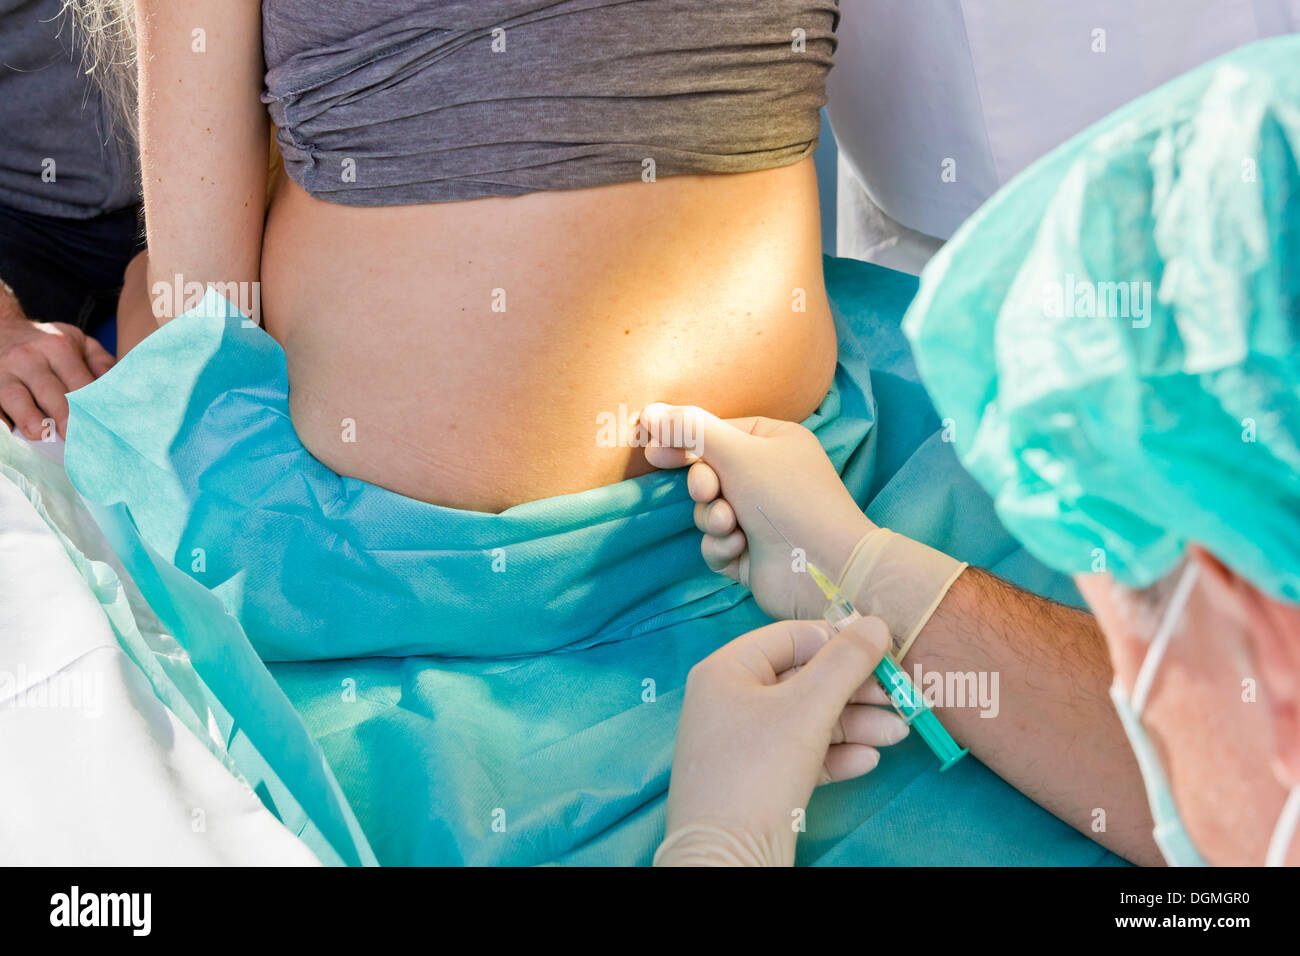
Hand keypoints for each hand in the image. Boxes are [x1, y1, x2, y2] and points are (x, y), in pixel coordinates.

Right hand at [0, 312, 114, 438]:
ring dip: (29, 417)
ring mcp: (4, 371)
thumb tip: (119, 389)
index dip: (91, 404)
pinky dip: (1, 418)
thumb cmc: (49, 344)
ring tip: (41, 434)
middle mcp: (29, 357)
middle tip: (77, 436)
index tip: (103, 425)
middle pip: (49, 389)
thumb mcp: (79, 342)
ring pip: (15, 396)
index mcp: (58, 347)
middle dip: (64, 414)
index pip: (78, 380)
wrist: (3, 329)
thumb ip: (101, 363)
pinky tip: (10, 431)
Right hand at [641, 403, 875, 619]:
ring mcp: (759, 518)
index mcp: (773, 442)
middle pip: (707, 473)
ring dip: (714, 519)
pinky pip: (715, 544)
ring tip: (734, 526)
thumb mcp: (737, 452)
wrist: (823, 566)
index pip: (717, 434)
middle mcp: (767, 478)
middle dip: (704, 486)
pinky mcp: (751, 555)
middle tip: (711, 491)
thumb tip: (649, 411)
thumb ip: (690, 430)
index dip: (685, 441)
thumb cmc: (787, 497)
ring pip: (708, 511)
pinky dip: (722, 547)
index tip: (652, 450)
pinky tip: (741, 549)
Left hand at [658, 616, 903, 865]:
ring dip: (855, 724)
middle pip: (803, 680)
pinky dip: (835, 754)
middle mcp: (730, 701)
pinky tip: (868, 761)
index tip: (883, 655)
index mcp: (728, 670)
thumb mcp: (808, 708)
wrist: (727, 858)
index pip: (791, 637)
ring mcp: (742, 743)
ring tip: (899, 733)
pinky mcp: (757, 780)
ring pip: (807, 720)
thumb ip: (846, 662)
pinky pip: (801, 754)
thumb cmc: (760, 768)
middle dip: (855, 691)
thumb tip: (877, 623)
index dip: (838, 642)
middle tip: (900, 698)